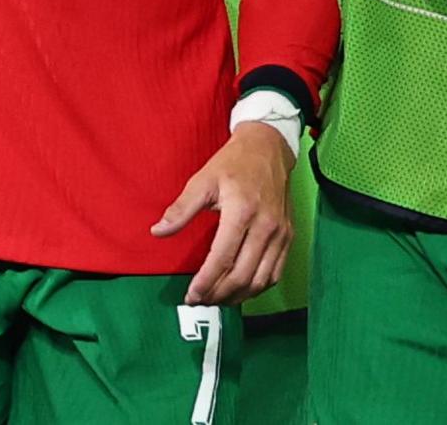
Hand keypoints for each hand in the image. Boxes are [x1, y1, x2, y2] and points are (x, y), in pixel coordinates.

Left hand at [153, 122, 294, 305]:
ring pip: (261, 280)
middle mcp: (265, 226)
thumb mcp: (202, 180)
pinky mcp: (288, 236)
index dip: (206, 282)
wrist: (268, 147)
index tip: (191, 295)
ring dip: (238, 296)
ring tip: (217, 298)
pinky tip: (240, 289)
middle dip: (219, 294)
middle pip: (242, 275)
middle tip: (200, 300)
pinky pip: (275, 273)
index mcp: (242, 211)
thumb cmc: (233, 163)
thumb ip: (181, 209)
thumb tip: (157, 232)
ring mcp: (280, 233)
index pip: (223, 258)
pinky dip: (257, 287)